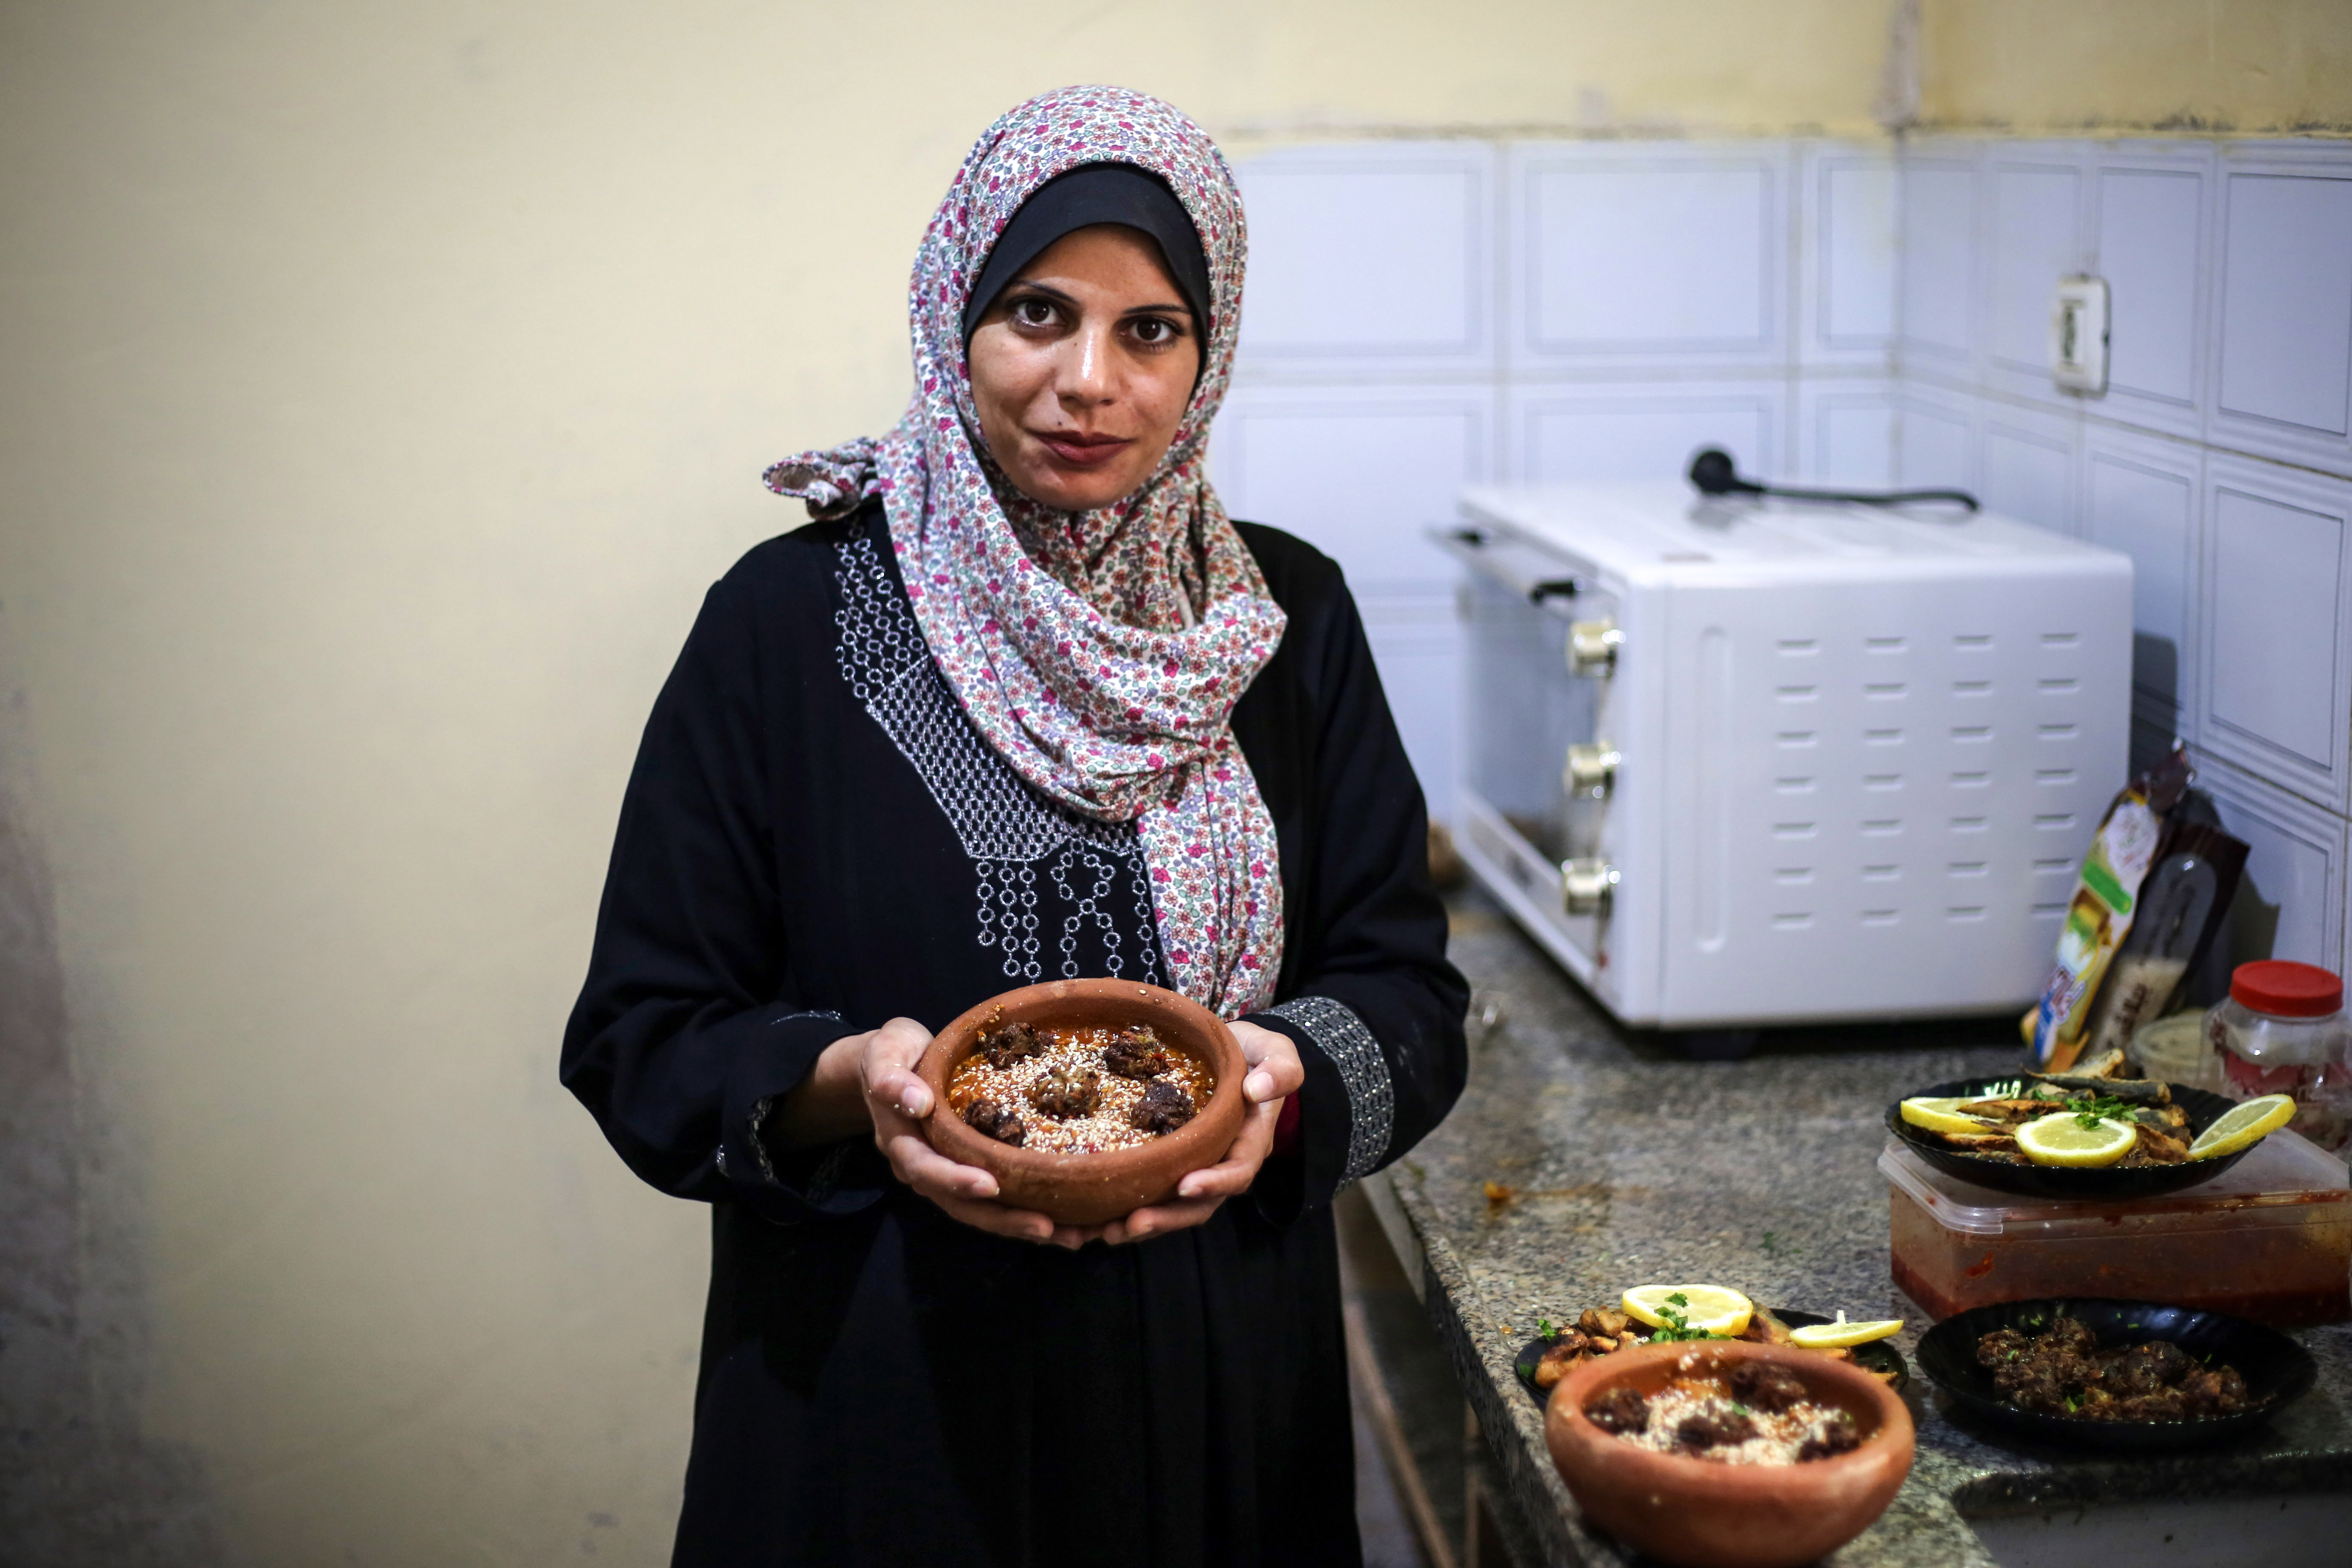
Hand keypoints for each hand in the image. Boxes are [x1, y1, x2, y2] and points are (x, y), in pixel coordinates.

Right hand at [844, 1017, 1091, 1246]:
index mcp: (901, 1141)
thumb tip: (917, 1103)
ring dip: (1020, 1226)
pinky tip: (1066, 1224)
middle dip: (1001, 1218)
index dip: (956, 1180)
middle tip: (1045, 1226)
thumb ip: (892, 1077)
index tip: (990, 1185)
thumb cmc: (894, 1053)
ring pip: (979, 1210)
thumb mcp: (886, 1053)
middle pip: (959, 1204)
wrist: (892, 1066)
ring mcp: (944, 1174)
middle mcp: (922, 1168)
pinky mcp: (967, 1171)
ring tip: (1069, 1236)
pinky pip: (993, 1200)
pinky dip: (1025, 1212)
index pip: (926, 1168)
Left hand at [1100, 1019, 1303, 1245]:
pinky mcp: (1171, 1165)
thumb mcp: (1275, 1052)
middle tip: (1133, 1223)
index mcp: (1249, 1141)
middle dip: (1168, 1217)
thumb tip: (1257, 1090)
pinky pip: (1154, 1194)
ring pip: (1174, 1207)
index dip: (1214, 1182)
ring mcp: (1196, 1168)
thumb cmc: (1253, 1054)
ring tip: (1107, 1232)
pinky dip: (1125, 1210)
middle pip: (1200, 1204)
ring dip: (1144, 1224)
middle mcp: (1223, 1164)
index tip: (1184, 1184)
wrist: (1233, 1056)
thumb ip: (1279, 1070)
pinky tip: (1094, 1222)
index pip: (1237, 1171)